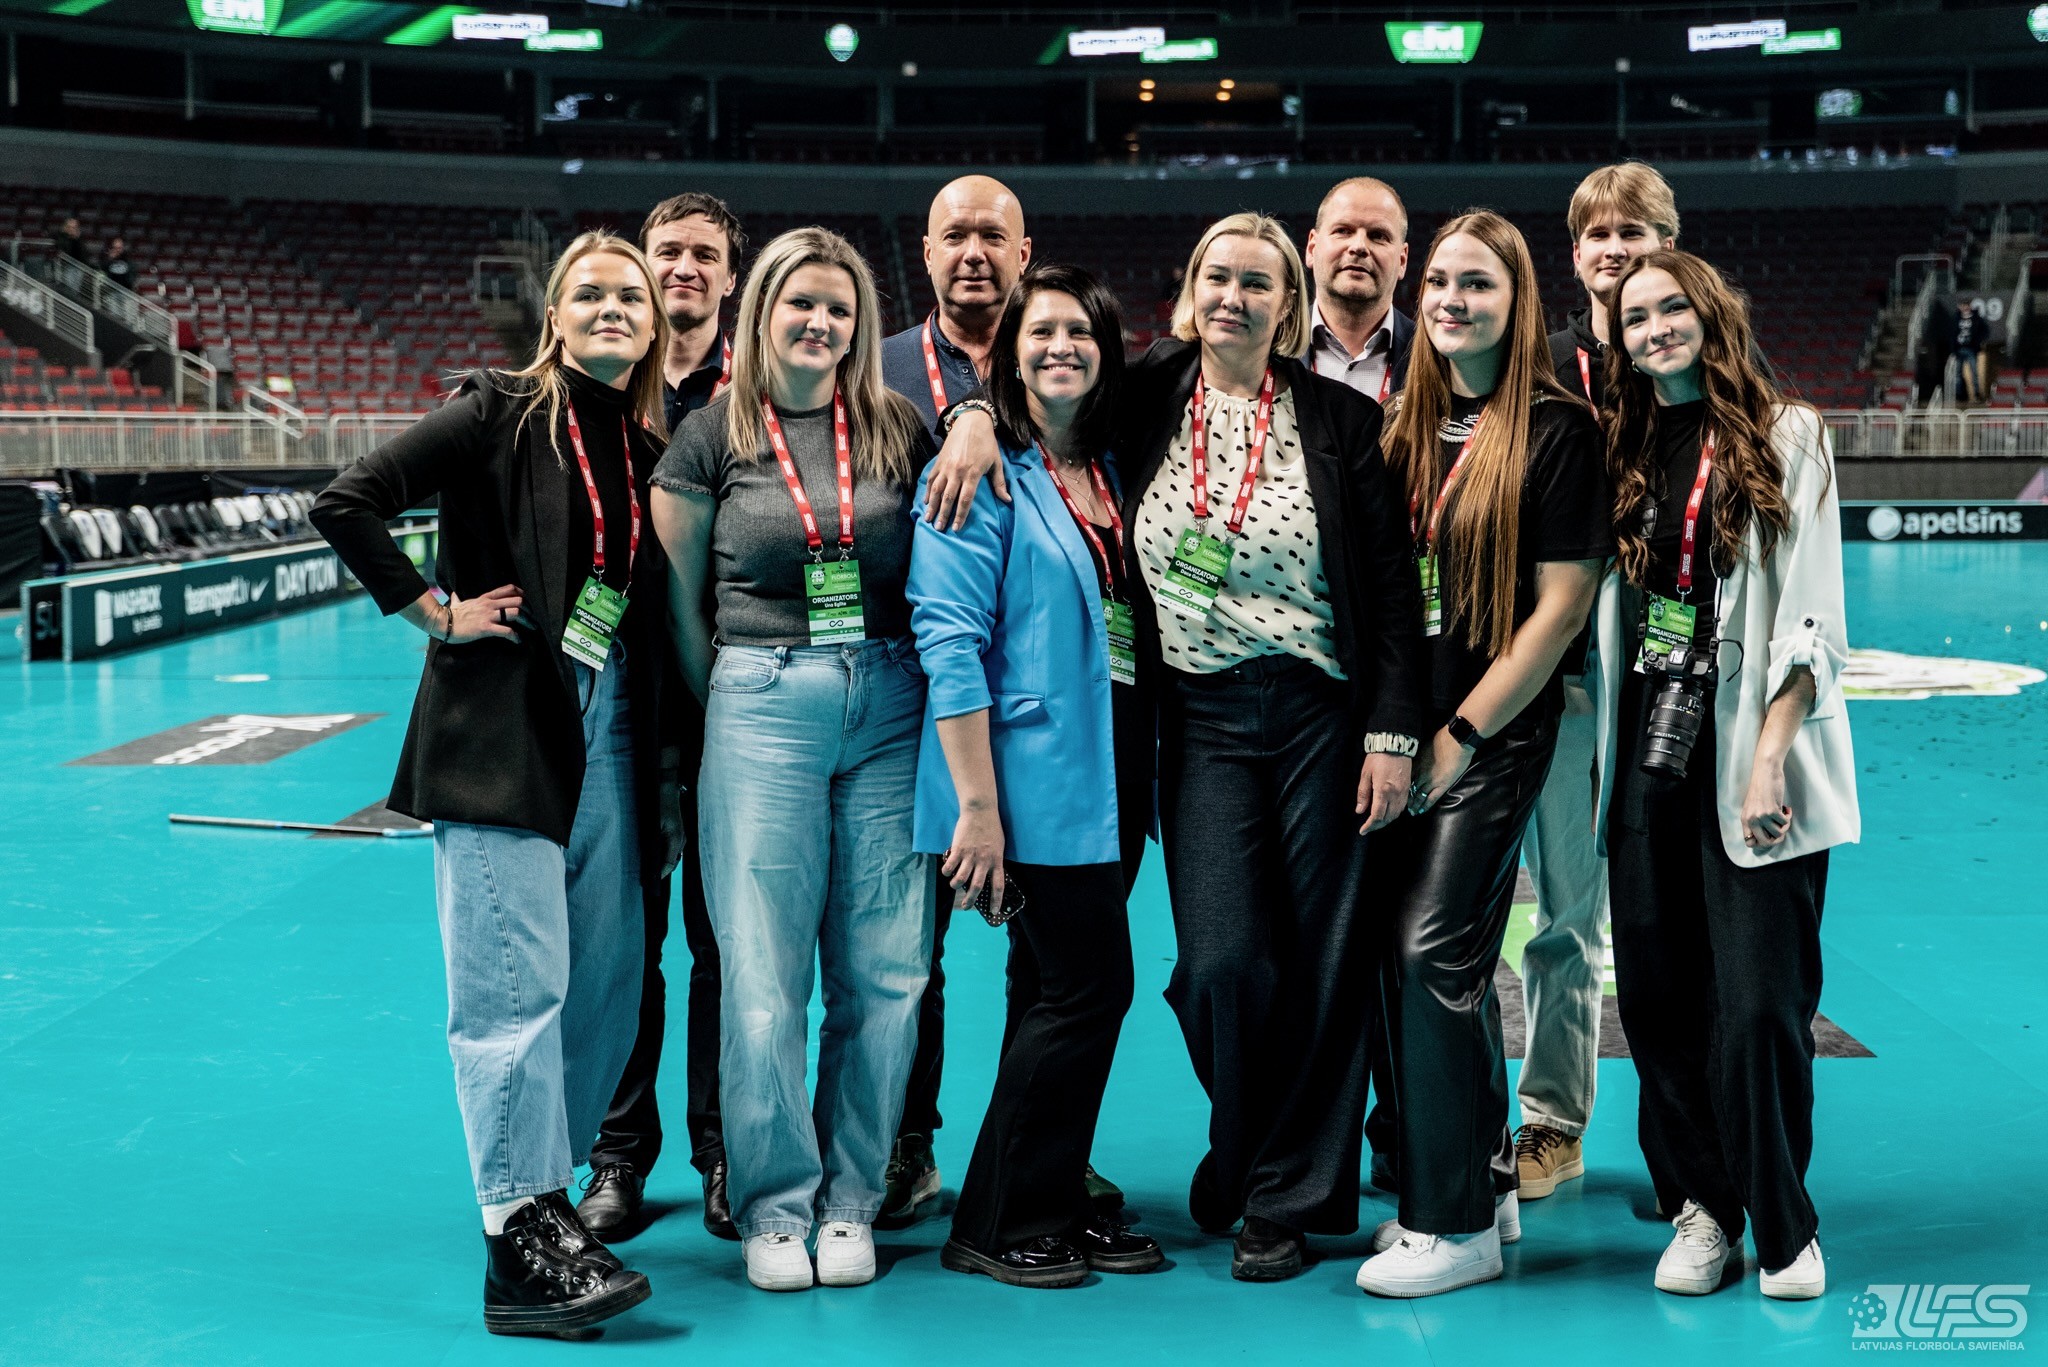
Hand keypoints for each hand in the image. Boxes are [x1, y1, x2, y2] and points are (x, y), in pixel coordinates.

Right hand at [441, 584, 524, 643]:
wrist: (441, 622)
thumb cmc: (450, 614)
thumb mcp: (457, 603)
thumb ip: (458, 599)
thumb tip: (453, 595)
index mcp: (485, 598)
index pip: (509, 589)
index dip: (522, 594)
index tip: (528, 603)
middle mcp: (489, 604)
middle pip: (517, 601)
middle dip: (529, 610)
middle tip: (533, 619)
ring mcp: (488, 615)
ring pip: (515, 613)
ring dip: (527, 622)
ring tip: (531, 629)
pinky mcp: (485, 627)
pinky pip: (506, 630)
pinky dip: (515, 636)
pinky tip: (517, 641)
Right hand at [923, 408, 1007, 530]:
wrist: (971, 422)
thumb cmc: (987, 443)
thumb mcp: (996, 462)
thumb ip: (1000, 483)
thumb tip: (1008, 501)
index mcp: (972, 473)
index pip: (965, 500)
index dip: (960, 515)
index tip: (956, 528)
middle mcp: (957, 471)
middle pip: (948, 498)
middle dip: (943, 514)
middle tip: (939, 528)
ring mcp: (946, 466)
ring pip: (936, 490)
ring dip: (932, 506)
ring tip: (928, 519)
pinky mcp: (939, 461)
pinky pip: (931, 479)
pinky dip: (927, 491)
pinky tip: (926, 502)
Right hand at [941, 804, 1004, 910]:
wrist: (981, 810)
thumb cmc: (991, 827)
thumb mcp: (999, 846)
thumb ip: (994, 860)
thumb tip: (989, 874)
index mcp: (996, 860)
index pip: (998, 885)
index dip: (996, 901)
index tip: (994, 912)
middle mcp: (984, 860)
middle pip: (977, 887)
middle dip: (970, 900)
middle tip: (966, 906)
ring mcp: (970, 855)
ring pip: (961, 879)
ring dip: (956, 885)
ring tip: (954, 885)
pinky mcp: (958, 849)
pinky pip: (950, 866)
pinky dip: (947, 872)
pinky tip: (946, 872)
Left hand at [1355, 752, 1412, 833]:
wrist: (1394, 745)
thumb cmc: (1377, 758)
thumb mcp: (1365, 774)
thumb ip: (1363, 794)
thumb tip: (1360, 810)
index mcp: (1383, 791)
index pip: (1377, 816)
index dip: (1370, 825)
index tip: (1363, 830)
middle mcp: (1395, 794)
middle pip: (1388, 818)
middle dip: (1377, 826)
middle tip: (1368, 827)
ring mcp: (1404, 792)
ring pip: (1397, 814)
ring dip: (1387, 821)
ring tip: (1377, 822)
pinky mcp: (1407, 788)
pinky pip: (1403, 807)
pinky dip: (1395, 813)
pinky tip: (1388, 812)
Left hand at [1408, 726, 1474, 815]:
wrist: (1456, 741)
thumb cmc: (1442, 740)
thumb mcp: (1424, 747)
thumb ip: (1418, 757)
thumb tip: (1414, 760)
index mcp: (1415, 764)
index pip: (1405, 779)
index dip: (1400, 787)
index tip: (1396, 792)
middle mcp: (1420, 774)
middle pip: (1409, 789)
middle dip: (1405, 798)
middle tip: (1400, 806)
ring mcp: (1430, 781)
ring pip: (1418, 796)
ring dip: (1414, 805)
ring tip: (1411, 811)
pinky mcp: (1442, 785)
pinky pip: (1431, 799)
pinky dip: (1425, 806)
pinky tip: (1421, 811)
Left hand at [1741, 759, 1791, 848]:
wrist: (1765, 772)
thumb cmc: (1761, 789)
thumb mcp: (1753, 807)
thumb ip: (1756, 822)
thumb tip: (1768, 839)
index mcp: (1744, 820)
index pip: (1749, 842)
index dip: (1761, 843)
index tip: (1770, 835)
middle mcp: (1751, 820)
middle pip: (1765, 843)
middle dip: (1776, 840)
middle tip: (1781, 829)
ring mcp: (1761, 816)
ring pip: (1778, 834)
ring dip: (1785, 826)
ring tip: (1784, 816)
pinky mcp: (1772, 810)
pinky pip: (1785, 823)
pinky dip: (1789, 817)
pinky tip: (1787, 808)